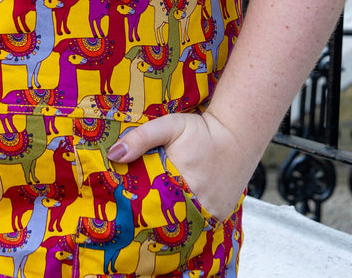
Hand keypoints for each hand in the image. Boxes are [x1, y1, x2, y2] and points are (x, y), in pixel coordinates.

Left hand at [106, 109, 258, 221]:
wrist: (237, 135)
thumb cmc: (201, 131)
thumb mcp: (169, 126)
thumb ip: (141, 138)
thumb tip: (114, 154)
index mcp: (180, 182)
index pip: (150, 205)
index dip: (137, 206)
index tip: (125, 205)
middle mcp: (198, 203)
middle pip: (166, 217)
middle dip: (152, 214)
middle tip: (139, 209)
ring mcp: (212, 212)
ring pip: (183, 224)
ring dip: (171, 218)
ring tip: (158, 211)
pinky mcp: (221, 215)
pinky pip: (199, 224)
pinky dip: (189, 219)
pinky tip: (180, 210)